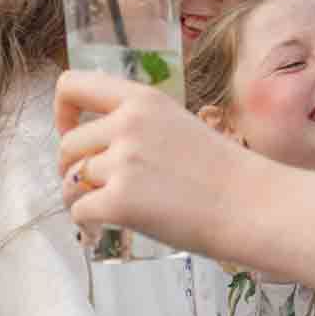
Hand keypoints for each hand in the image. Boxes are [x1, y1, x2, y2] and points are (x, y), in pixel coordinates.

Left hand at [56, 69, 274, 259]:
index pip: (72, 85)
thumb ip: (137, 125)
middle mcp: (127, 125)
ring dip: (76, 199)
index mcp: (141, 100)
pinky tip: (100, 230)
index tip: (71, 131)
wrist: (252, 206)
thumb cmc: (223, 173)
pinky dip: (85, 225)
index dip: (62, 112)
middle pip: (66, 144)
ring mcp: (123, 163)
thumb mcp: (178, 124)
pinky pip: (79, 212)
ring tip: (97, 212)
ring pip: (70, 181)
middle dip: (69, 168)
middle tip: (88, 187)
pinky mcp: (120, 202)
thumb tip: (96, 146)